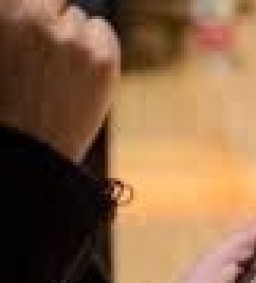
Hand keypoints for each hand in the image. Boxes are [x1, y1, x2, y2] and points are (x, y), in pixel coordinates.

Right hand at [0, 0, 118, 161]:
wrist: (30, 151)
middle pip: (53, 0)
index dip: (33, 12)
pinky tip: (81, 72)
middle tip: (46, 55)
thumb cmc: (7, 105)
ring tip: (58, 72)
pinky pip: (102, 30)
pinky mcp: (102, 58)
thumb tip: (32, 7)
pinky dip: (97, 45)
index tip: (35, 27)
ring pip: (78, 17)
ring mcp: (71, 39)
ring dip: (73, 35)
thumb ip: (12, 24)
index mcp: (3, 15)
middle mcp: (34, 20)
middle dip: (50, 19)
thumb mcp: (1, 54)